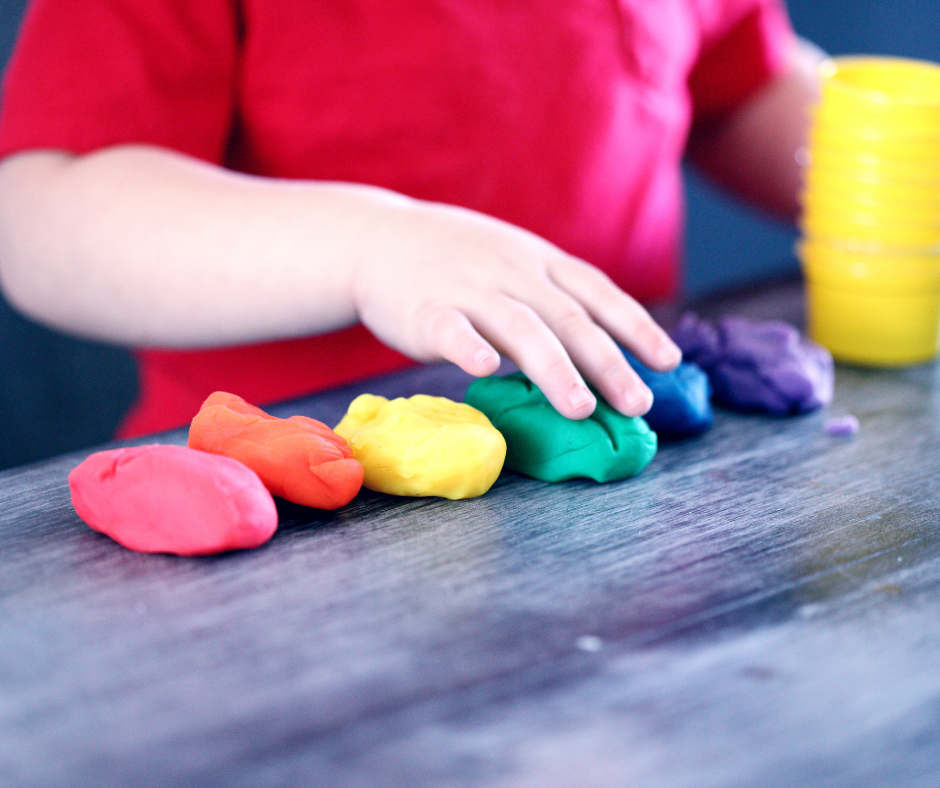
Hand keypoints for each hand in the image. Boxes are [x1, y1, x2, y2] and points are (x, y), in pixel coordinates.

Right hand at [351, 198, 681, 419]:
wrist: (377, 238)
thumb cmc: (455, 260)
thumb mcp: (513, 261)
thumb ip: (551, 296)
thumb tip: (601, 348)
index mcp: (538, 262)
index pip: (598, 293)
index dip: (636, 326)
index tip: (669, 361)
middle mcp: (512, 272)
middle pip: (569, 318)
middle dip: (608, 362)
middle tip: (638, 404)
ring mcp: (469, 288)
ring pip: (520, 327)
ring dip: (554, 368)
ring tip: (581, 408)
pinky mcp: (424, 310)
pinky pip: (450, 328)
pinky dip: (469, 347)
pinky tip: (487, 369)